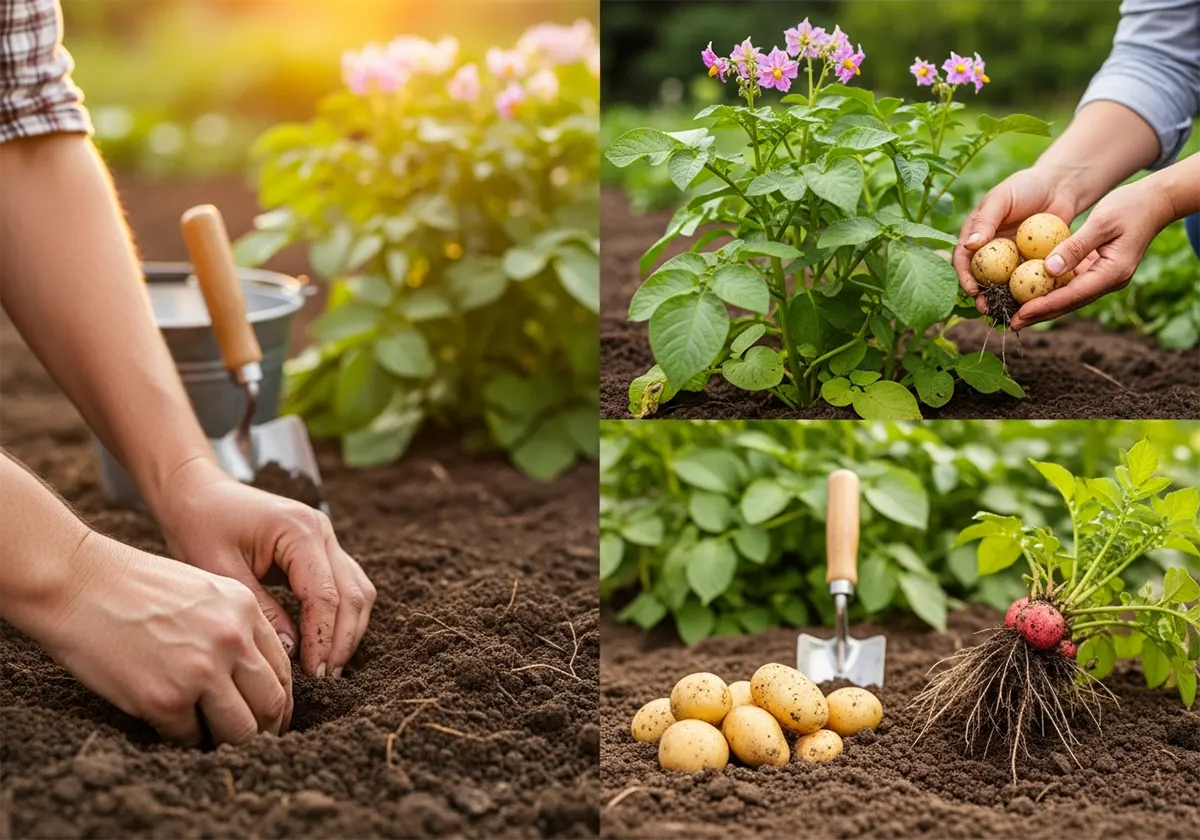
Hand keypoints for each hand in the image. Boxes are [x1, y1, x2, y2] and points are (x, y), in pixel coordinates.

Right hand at [41, 532, 291, 744]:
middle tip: (256, 740)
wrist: (78, 583)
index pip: (283, 668)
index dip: (281, 700)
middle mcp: (232, 640)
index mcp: (245, 610)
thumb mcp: (205, 590)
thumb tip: (255, 675)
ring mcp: (200, 671)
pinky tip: (176, 729)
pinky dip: (187, 740)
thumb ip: (236, 625)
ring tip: (218, 742)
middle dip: (267, 728)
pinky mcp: (165, 699)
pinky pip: (190, 736)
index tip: (274, 717)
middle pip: (271, 703)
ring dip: (231, 742)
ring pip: (241, 730)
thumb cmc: (135, 586)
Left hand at [153, 458, 375, 678]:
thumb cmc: (201, 526)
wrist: (197, 494)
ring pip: (358, 591)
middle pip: (353, 594)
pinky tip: (325, 644)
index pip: (325, 594)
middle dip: (342, 640)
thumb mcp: (220, 572)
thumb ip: (261, 611)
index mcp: (299, 531)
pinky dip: (342, 616)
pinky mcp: (322, 550)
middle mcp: (323, 531)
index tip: (313, 676)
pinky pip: (347, 586)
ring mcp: (327, 538)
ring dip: (349, 630)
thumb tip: (292, 654)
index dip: (322, 639)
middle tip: (326, 680)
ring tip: (329, 668)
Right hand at [952, 168, 1080, 304]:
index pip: (963, 260)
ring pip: (1002, 284)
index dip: (964, 277)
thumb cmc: (1025, 187)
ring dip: (1001, 300)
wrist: (1059, 187)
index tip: (973, 290)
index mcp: (975, 236)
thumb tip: (969, 245)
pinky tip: (1030, 304)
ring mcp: (1010, 259)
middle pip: (980, 278)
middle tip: (986, 308)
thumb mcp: (1001, 199)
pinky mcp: (1030, 264)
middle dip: (981, 296)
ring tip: (1006, 312)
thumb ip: (985, 220)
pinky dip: (1026, 293)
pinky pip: (1026, 281)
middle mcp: (989, 251)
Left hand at [1004, 180, 1174, 330]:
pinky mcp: (1097, 271)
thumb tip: (1048, 269)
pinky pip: (1070, 285)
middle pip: (1067, 303)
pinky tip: (1028, 292)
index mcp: (1112, 273)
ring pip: (1067, 297)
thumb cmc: (1130, 206)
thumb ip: (1076, 247)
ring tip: (1013, 314)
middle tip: (1010, 323)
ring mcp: (1104, 278)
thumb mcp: (1101, 222)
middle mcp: (1109, 281)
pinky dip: (1049, 290)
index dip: (1043, 307)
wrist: (1156, 202)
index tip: (1018, 315)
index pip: (1071, 296)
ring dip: (1041, 306)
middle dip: (1038, 314)